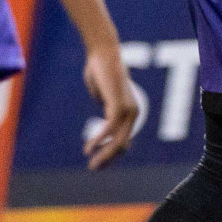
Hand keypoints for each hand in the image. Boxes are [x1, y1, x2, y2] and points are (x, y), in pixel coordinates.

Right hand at [82, 47, 138, 169]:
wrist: (102, 53)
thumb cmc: (100, 70)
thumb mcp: (104, 94)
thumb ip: (105, 107)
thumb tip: (104, 120)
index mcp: (130, 111)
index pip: (123, 140)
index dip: (110, 153)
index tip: (95, 159)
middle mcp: (133, 113)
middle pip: (122, 145)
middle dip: (107, 158)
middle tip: (93, 168)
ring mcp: (128, 109)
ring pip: (117, 141)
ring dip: (103, 154)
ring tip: (91, 163)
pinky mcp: (119, 105)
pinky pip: (109, 129)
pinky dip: (98, 140)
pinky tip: (88, 148)